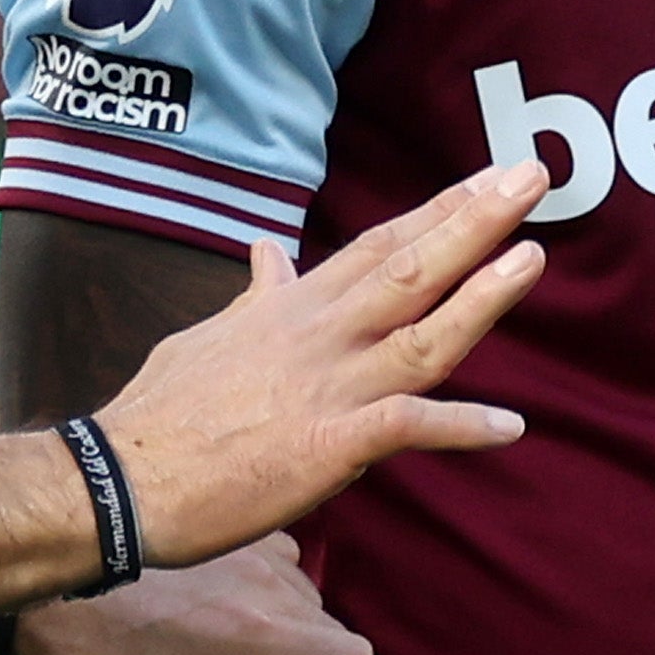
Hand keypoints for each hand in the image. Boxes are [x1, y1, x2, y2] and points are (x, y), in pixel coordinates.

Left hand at [17, 535, 370, 654]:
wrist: (46, 563)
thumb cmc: (86, 652)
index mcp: (262, 635)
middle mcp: (267, 581)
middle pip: (328, 629)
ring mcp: (240, 544)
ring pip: (300, 586)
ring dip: (290, 624)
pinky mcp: (209, 525)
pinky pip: (267, 551)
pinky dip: (263, 581)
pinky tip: (219, 608)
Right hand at [97, 162, 546, 566]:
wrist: (122, 477)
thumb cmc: (161, 413)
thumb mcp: (207, 334)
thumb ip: (255, 296)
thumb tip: (269, 252)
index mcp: (293, 308)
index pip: (378, 244)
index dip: (437, 210)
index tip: (486, 177)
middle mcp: (319, 336)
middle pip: (410, 269)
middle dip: (474, 221)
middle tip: (530, 177)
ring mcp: (327, 388)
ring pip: (421, 335)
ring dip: (481, 297)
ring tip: (532, 257)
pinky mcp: (325, 446)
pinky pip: (405, 429)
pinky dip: (460, 427)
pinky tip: (510, 425)